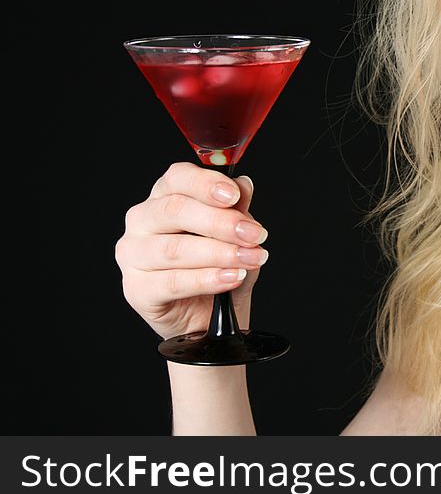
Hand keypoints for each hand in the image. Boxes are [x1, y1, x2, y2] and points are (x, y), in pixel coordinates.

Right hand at [115, 162, 268, 340]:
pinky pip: (172, 282)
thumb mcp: (235, 234)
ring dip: (219, 253)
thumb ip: (237, 208)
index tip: (234, 195)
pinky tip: (231, 277)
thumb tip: (243, 185)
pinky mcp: (136, 290)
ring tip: (249, 259)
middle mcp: (142, 221)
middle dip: (221, 222)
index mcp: (164, 197)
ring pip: (175, 249)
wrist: (210, 316)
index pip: (178, 177)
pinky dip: (207, 280)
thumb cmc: (218, 267)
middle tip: (254, 234)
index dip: (205, 183)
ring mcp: (133, 255)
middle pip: (175, 210)